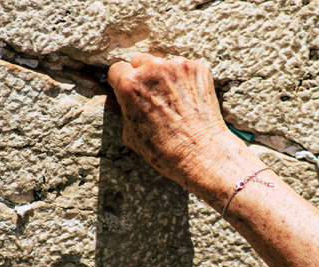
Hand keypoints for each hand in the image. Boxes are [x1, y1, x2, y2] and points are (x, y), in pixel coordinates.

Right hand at [108, 54, 229, 180]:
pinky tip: (188, 100)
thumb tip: (121, 99)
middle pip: (140, 61)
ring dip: (164, 76)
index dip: (122, 83)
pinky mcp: (198, 69)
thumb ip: (124, 108)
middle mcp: (152, 68)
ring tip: (173, 101)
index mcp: (129, 83)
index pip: (117, 69)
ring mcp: (177, 66)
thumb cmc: (163, 150)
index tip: (129, 92)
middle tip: (153, 97)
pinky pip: (184, 69)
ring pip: (163, 64)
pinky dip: (185, 80)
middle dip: (143, 76)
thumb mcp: (129, 132)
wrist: (201, 152)